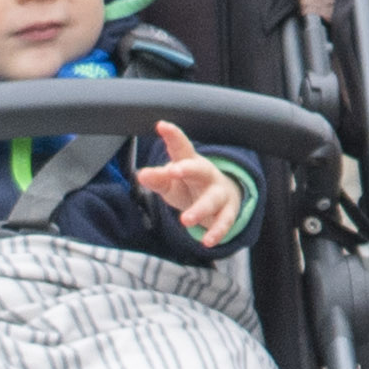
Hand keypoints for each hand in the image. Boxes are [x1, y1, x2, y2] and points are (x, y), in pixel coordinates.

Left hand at [136, 125, 246, 246]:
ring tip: (185, 221)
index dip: (173, 136)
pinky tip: (208, 242)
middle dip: (189, 169)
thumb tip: (141, 174)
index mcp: (191, 163)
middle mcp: (207, 175)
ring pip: (212, 200)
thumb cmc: (190, 186)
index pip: (181, 148)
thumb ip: (158, 178)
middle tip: (174, 171)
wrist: (223, 198)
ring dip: (200, 209)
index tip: (162, 126)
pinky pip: (224, 222)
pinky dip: (217, 232)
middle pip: (200, 170)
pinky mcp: (228, 212)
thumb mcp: (171, 183)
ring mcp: (219, 193)